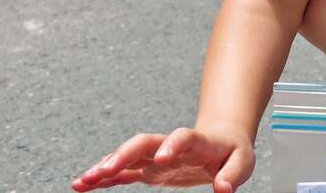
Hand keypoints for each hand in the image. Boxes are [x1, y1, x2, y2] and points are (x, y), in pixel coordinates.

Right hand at [73, 125, 252, 192]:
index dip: (172, 144)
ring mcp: (156, 156)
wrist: (222, 140)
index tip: (163, 157)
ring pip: (126, 155)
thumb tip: (224, 190)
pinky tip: (83, 185)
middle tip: (105, 170)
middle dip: (124, 154)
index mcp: (197, 141)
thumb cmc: (232, 152)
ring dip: (105, 165)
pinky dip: (104, 178)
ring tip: (83, 180)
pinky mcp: (148, 168)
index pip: (182, 137)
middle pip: (144, 143)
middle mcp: (170, 145)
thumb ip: (233, 174)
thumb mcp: (242, 162)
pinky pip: (122, 172)